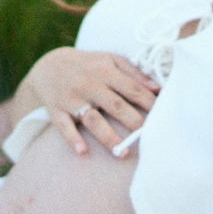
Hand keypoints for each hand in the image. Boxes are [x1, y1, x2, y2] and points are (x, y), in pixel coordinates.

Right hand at [19, 48, 158, 155]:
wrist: (49, 65)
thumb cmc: (88, 65)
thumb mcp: (109, 61)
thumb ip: (134, 73)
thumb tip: (157, 88)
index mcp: (104, 70)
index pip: (131, 88)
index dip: (148, 102)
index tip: (163, 114)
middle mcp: (88, 84)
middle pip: (114, 104)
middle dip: (132, 120)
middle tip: (148, 135)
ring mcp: (71, 98)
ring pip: (92, 119)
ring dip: (107, 136)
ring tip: (122, 153)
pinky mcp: (56, 110)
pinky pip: (64, 126)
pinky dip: (72, 139)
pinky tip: (82, 151)